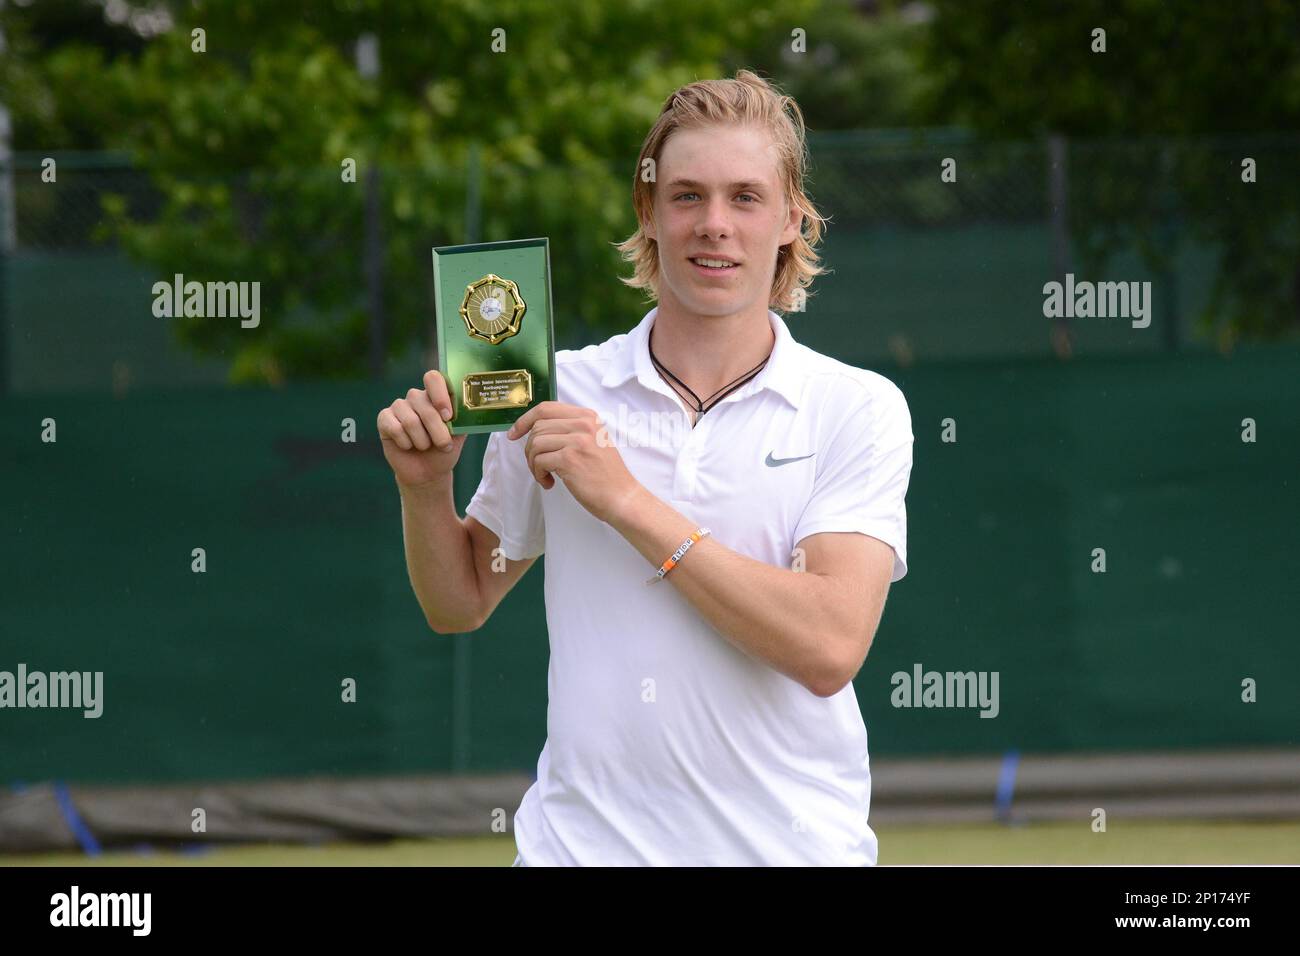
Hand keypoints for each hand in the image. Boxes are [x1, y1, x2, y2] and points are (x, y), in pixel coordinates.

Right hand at [377, 370, 468, 487]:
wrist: (427, 472)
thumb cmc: (443, 450)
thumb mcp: (458, 435)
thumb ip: (461, 419)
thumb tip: (466, 409)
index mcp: (435, 395)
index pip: (433, 378)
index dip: (440, 395)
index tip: (448, 416)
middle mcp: (416, 397)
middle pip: (424, 404)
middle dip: (437, 430)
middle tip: (443, 445)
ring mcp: (399, 406)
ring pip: (410, 420)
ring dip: (422, 441)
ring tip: (424, 447)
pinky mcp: (384, 418)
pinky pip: (395, 428)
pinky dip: (405, 443)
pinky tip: (408, 446)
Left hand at [507, 401, 642, 524]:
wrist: (621, 496)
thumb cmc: (605, 474)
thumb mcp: (594, 441)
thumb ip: (571, 430)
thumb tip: (536, 429)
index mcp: (587, 417)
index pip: (546, 408)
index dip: (525, 420)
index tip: (514, 434)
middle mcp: (583, 424)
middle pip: (538, 427)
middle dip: (530, 449)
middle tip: (539, 466)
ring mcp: (577, 441)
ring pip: (535, 444)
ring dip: (534, 463)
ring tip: (545, 475)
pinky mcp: (569, 459)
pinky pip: (539, 461)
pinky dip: (539, 474)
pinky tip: (550, 483)